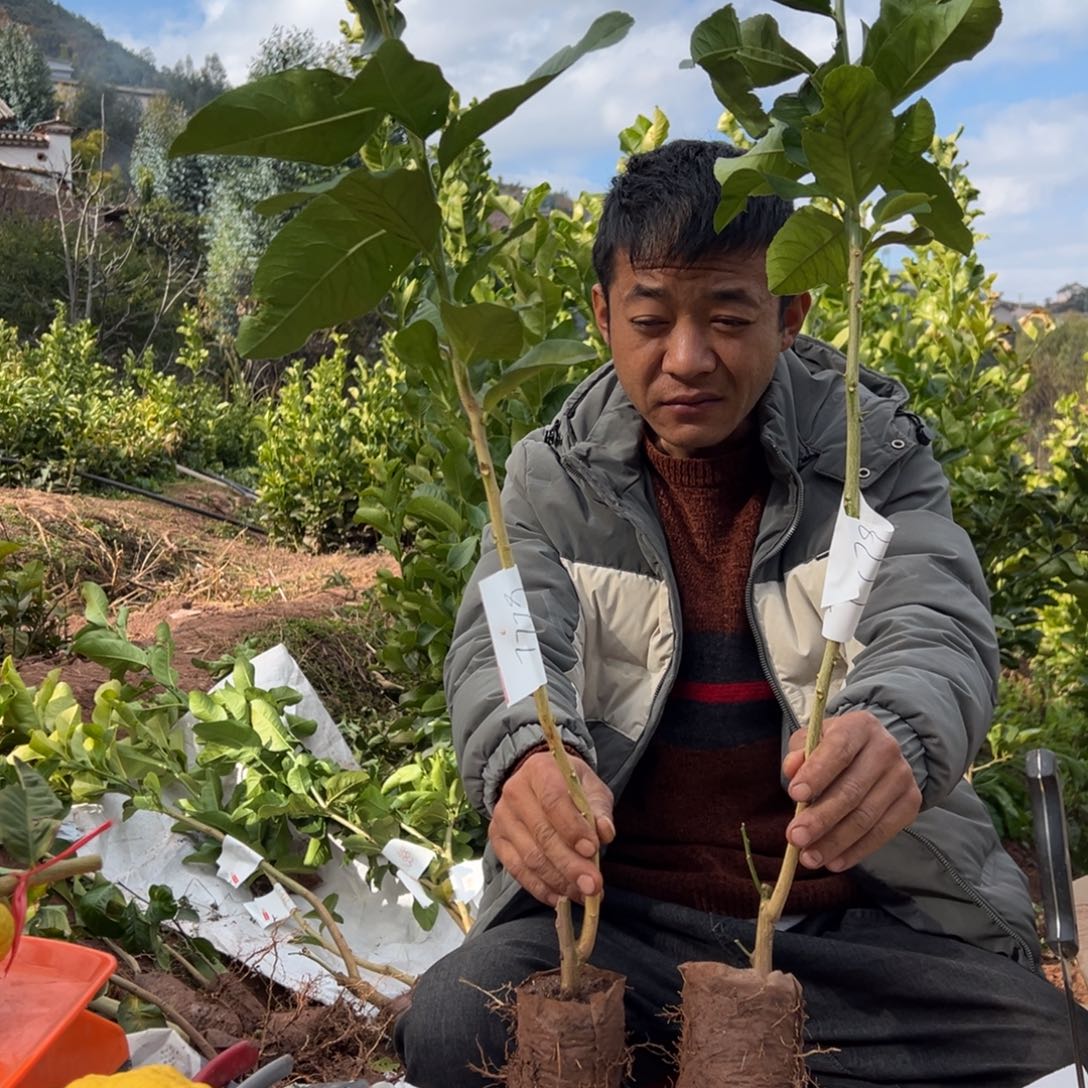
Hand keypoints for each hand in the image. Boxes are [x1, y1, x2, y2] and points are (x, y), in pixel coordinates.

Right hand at [489, 751, 614, 906]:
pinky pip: (517, 870)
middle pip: (542, 834)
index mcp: (540, 770)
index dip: (572, 828)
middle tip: (593, 885)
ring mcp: (502, 817)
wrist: (540, 784)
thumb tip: (605, 832)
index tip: (592, 850)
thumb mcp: (591, 788)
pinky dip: (540, 888)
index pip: (553, 800)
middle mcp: (514, 791)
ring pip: (530, 856)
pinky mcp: (497, 840)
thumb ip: (600, 809)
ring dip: (559, 881)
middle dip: (570, 864)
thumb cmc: (571, 786)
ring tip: (583, 894)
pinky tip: (561, 897)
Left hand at [782, 710, 921, 872]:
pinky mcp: (911, 802)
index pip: (838, 751)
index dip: (817, 774)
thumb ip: (800, 753)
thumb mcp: (813, 740)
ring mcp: (902, 777)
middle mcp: (886, 749)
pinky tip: (834, 861)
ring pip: (866, 817)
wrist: (876, 752)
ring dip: (834, 842)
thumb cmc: (835, 747)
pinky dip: (856, 851)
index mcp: (860, 727)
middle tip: (795, 837)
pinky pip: (882, 833)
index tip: (794, 795)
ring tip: (808, 857)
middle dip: (820, 818)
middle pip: (852, 791)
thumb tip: (792, 769)